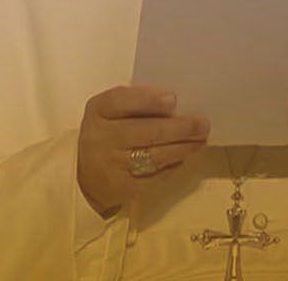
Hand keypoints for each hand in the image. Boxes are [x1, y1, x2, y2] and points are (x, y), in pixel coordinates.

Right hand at [77, 85, 209, 215]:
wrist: (85, 176)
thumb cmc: (108, 134)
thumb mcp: (111, 113)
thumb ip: (136, 103)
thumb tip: (175, 103)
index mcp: (98, 111)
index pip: (121, 101)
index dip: (147, 100)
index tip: (173, 99)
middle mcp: (102, 137)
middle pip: (145, 131)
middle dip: (179, 128)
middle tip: (202, 124)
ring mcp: (112, 165)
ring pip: (153, 156)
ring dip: (182, 148)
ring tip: (200, 141)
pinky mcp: (124, 187)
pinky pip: (155, 176)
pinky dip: (174, 167)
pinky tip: (185, 158)